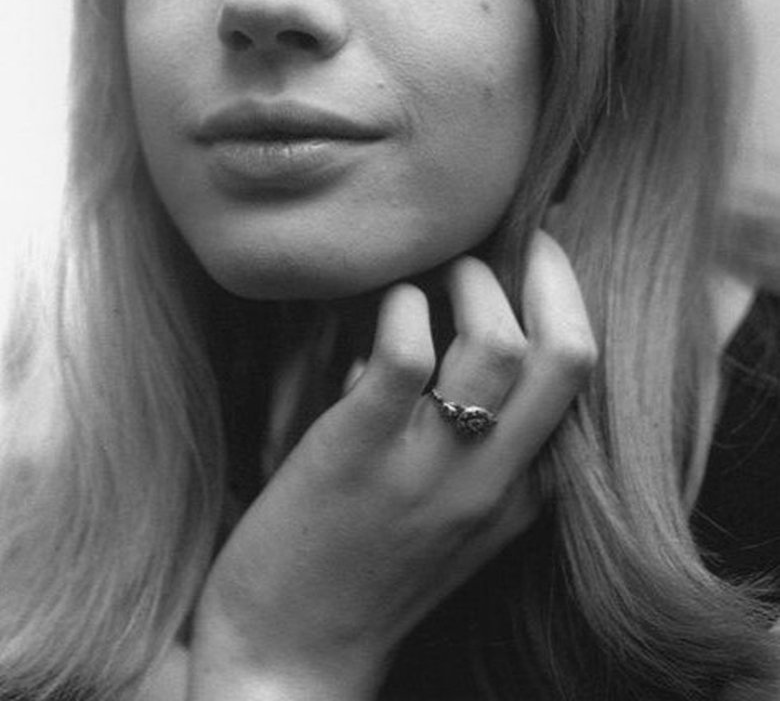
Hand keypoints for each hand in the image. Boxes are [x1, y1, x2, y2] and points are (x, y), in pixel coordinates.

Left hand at [186, 231, 595, 699]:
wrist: (290, 656)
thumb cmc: (370, 574)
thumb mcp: (459, 523)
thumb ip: (488, 453)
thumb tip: (465, 344)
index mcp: (523, 495)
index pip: (580, 380)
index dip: (572, 300)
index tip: (546, 256)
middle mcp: (489, 481)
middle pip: (566, 357)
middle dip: (552, 275)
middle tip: (516, 240)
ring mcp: (426, 469)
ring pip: (494, 343)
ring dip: (471, 280)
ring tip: (439, 269)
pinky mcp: (355, 453)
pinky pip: (403, 350)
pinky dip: (403, 304)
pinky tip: (387, 302)